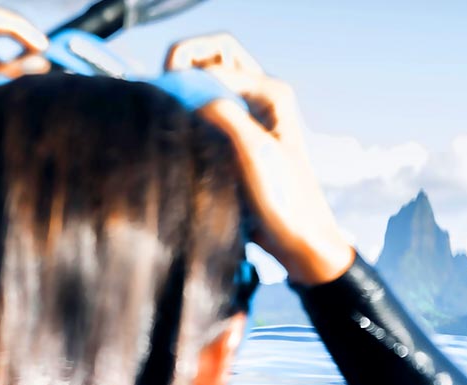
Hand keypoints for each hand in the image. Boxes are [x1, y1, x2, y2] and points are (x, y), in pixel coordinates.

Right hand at [166, 34, 355, 285]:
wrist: (299, 242)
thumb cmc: (285, 201)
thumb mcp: (254, 152)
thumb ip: (223, 114)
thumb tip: (187, 93)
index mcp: (271, 92)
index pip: (213, 60)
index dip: (185, 76)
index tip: (169, 105)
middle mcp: (260, 100)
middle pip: (209, 66)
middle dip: (184, 74)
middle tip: (167, 100)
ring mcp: (247, 121)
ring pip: (203, 92)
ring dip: (185, 100)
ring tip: (173, 122)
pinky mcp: (235, 143)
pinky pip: (204, 118)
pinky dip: (188, 122)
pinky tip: (179, 142)